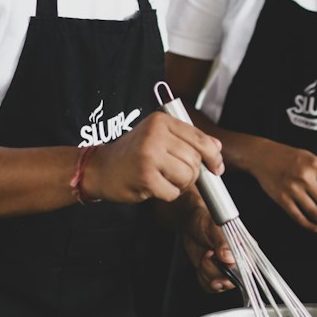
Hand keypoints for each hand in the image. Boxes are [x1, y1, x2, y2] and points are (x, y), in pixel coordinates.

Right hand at [83, 113, 223, 203]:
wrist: (99, 168)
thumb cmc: (132, 154)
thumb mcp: (159, 138)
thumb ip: (187, 140)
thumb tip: (217, 147)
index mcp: (162, 121)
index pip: (200, 139)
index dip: (213, 156)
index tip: (216, 167)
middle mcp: (156, 134)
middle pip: (195, 161)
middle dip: (192, 173)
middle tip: (176, 175)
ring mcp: (149, 155)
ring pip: (187, 176)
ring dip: (180, 185)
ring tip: (164, 180)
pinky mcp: (145, 177)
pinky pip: (172, 192)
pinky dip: (167, 194)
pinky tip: (154, 187)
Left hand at [180, 200, 237, 293]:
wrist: (190, 223)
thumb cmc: (205, 220)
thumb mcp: (214, 227)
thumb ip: (223, 242)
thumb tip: (229, 258)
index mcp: (244, 249)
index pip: (246, 269)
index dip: (234, 273)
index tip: (222, 266)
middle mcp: (237, 262)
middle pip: (231, 281)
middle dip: (215, 273)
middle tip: (207, 256)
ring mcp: (225, 270)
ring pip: (219, 286)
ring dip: (206, 273)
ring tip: (205, 256)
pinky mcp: (214, 275)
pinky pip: (209, 287)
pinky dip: (202, 278)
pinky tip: (202, 264)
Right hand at [254, 141, 316, 232]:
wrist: (263, 156)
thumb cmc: (290, 157)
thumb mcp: (310, 158)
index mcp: (316, 165)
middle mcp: (305, 178)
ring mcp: (292, 190)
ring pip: (315, 213)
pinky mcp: (282, 199)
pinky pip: (299, 217)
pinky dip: (309, 225)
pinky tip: (316, 228)